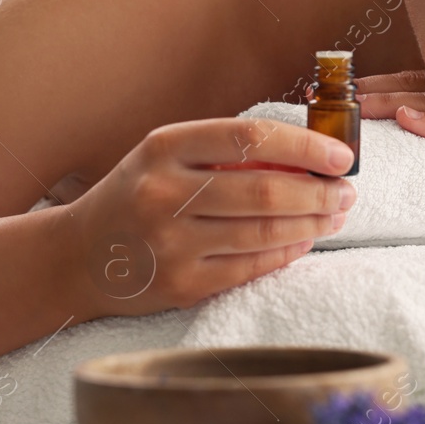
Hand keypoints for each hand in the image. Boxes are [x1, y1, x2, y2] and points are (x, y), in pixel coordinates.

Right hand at [63, 118, 357, 317]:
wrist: (78, 257)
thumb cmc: (138, 195)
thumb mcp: (166, 156)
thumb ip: (227, 151)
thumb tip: (310, 155)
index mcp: (163, 149)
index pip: (249, 138)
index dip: (306, 146)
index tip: (341, 155)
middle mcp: (163, 194)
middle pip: (265, 191)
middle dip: (320, 192)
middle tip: (346, 191)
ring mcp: (170, 244)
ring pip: (264, 233)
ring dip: (313, 224)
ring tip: (335, 215)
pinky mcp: (180, 285)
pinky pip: (252, 267)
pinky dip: (288, 252)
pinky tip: (304, 240)